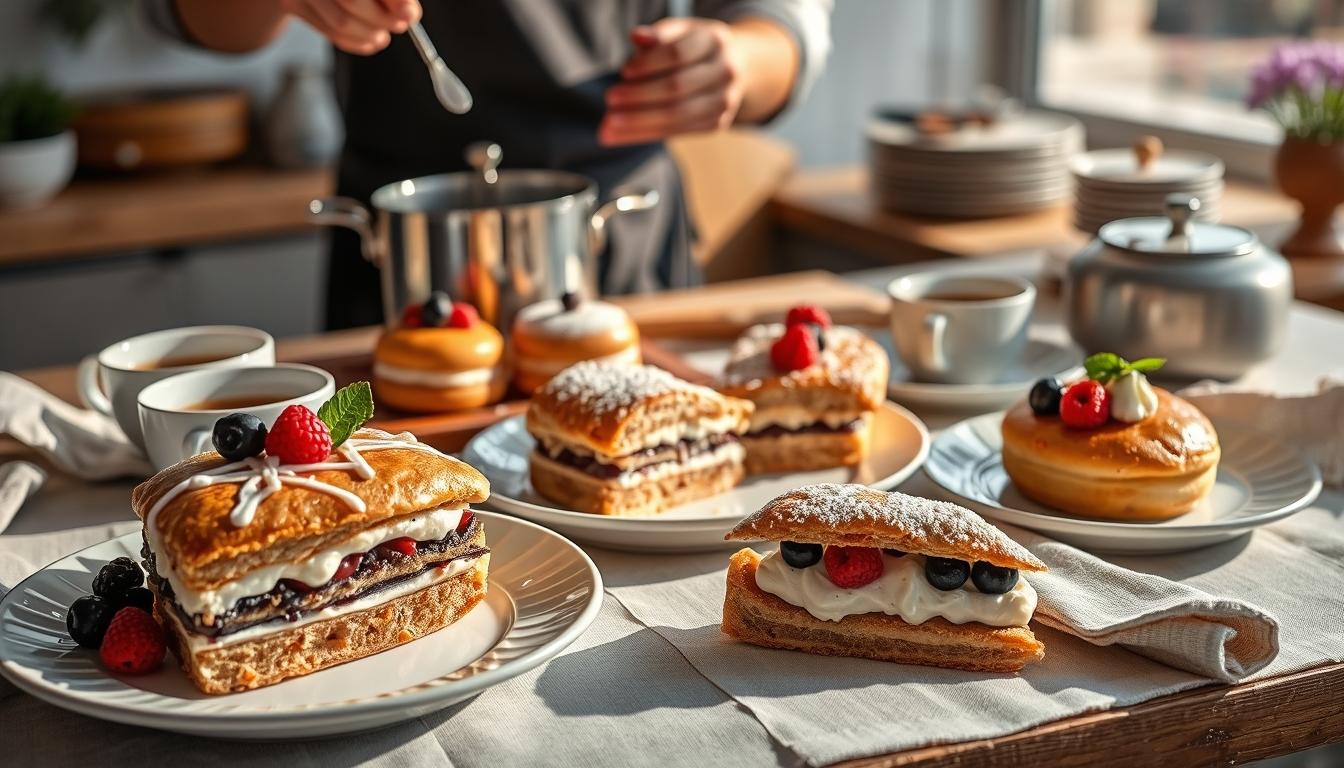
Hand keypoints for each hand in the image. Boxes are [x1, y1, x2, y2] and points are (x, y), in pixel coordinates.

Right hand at [280, 0, 420, 54]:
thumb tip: (408, 14)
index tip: (409, 14)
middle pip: (352, 1)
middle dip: (382, 19)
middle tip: (399, 25)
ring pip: (342, 22)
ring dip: (371, 34)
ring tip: (383, 34)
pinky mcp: (292, 4)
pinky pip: (329, 32)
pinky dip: (356, 42)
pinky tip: (370, 40)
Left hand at [600, 18, 745, 145]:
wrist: (733, 67)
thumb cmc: (693, 46)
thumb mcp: (678, 32)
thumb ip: (658, 35)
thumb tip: (635, 37)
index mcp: (715, 40)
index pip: (678, 54)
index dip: (649, 63)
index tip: (623, 72)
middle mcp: (726, 72)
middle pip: (678, 87)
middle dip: (640, 96)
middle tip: (609, 99)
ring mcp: (725, 101)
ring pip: (677, 115)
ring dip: (639, 122)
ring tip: (608, 125)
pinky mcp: (716, 123)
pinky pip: (677, 132)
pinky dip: (646, 134)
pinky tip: (621, 135)